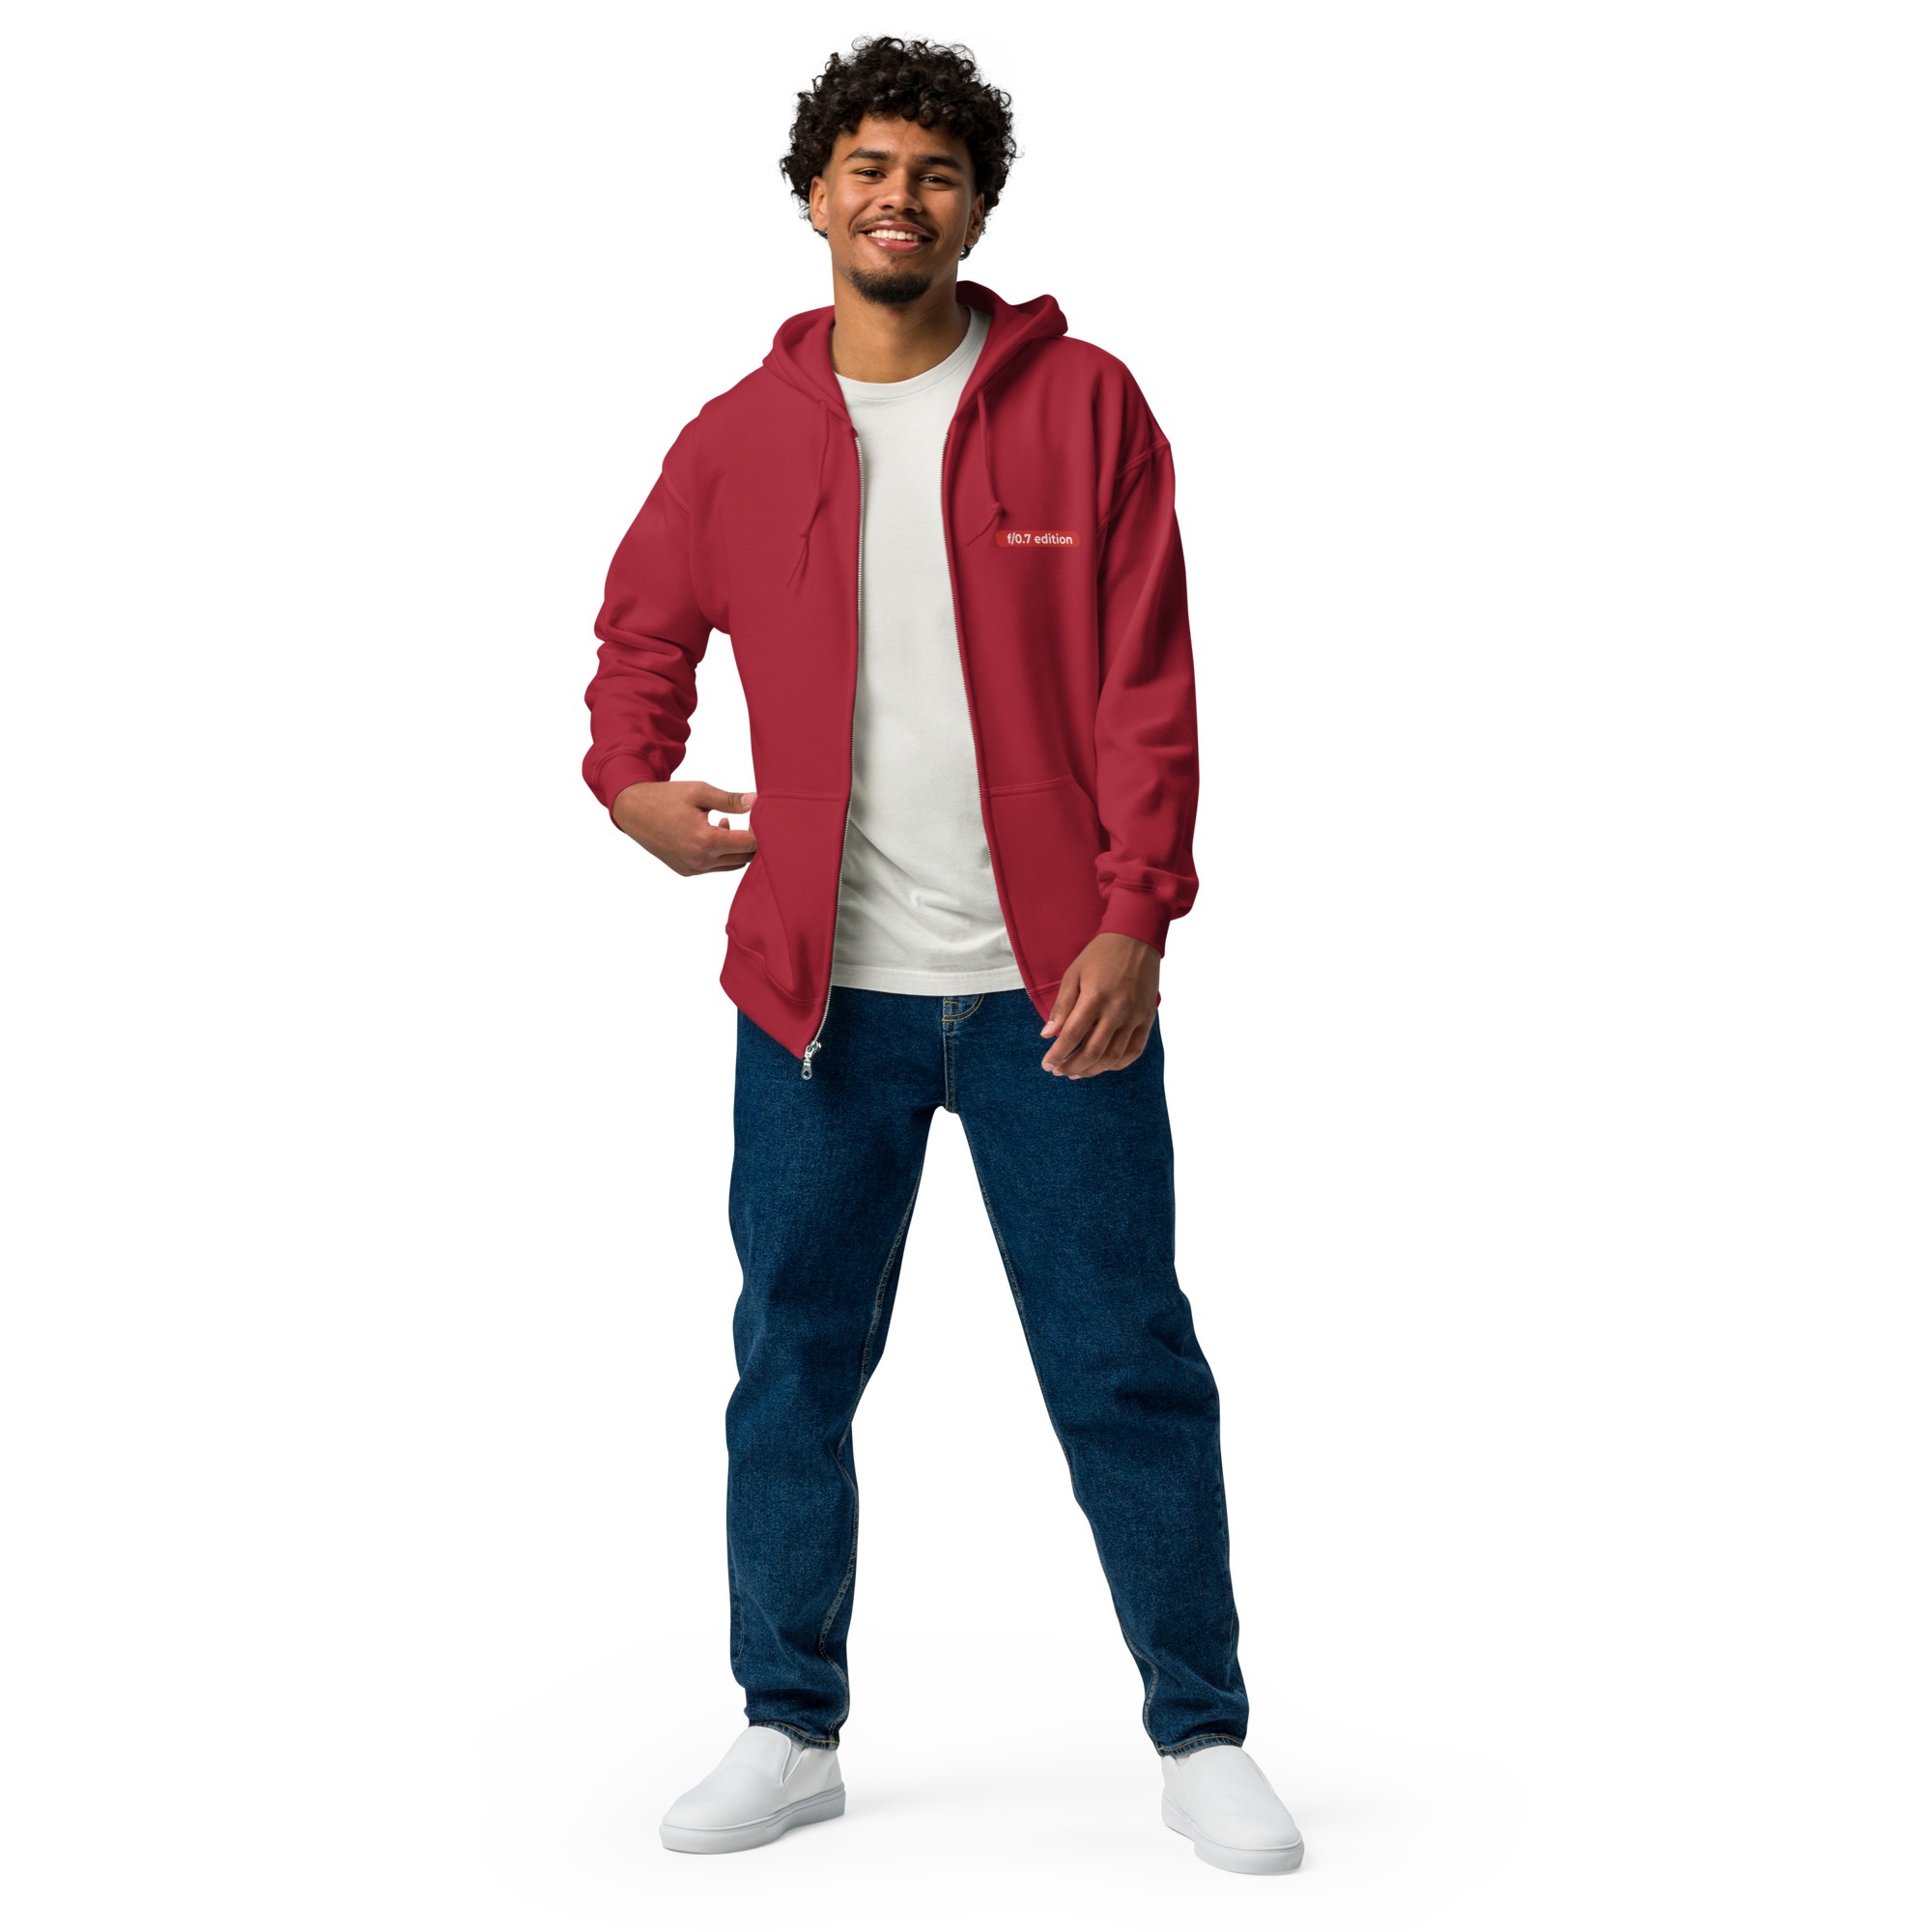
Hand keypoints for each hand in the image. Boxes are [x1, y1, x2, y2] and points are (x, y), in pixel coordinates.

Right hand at [611, 781, 757, 875]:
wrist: (633, 811)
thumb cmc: (666, 798)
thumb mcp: (700, 792)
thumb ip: (730, 800)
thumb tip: (757, 801)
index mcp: (706, 841)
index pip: (750, 844)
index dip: (761, 831)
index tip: (760, 816)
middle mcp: (701, 860)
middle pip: (745, 858)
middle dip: (752, 841)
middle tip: (749, 821)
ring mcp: (693, 868)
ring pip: (732, 864)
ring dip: (736, 848)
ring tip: (724, 824)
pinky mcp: (687, 871)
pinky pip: (715, 867)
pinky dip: (721, 853)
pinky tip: (711, 832)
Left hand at [1039, 932, 1158, 1076]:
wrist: (1136, 938)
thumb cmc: (1099, 955)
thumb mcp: (1073, 975)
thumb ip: (1062, 1007)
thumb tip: (1048, 1035)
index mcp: (1095, 997)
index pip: (1072, 1035)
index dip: (1058, 1054)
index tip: (1046, 1064)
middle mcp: (1117, 1010)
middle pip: (1093, 1051)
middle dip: (1072, 1066)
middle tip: (1058, 1071)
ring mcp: (1135, 1016)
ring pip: (1113, 1056)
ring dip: (1093, 1070)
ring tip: (1077, 1073)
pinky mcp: (1147, 1018)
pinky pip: (1134, 1050)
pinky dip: (1118, 1064)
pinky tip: (1103, 1066)